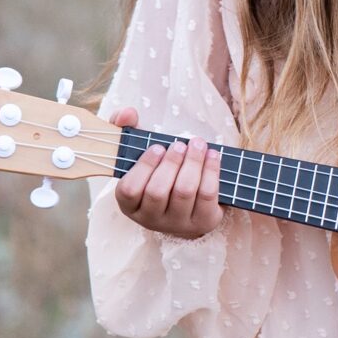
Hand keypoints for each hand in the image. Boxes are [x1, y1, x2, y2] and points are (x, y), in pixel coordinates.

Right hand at [108, 106, 223, 239]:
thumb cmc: (159, 169)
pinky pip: (207, 195)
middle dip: (171, 163)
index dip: (144, 167)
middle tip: (180, 144)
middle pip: (158, 191)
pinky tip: (213, 155)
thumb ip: (125, 126)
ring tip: (197, 144)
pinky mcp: (203, 222)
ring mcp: (177, 223)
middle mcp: (151, 219)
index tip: (158, 147)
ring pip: (184, 192)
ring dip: (193, 163)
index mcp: (130, 205)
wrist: (192, 198)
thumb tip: (127, 113)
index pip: (129, 190)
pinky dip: (211, 171)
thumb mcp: (139, 149)